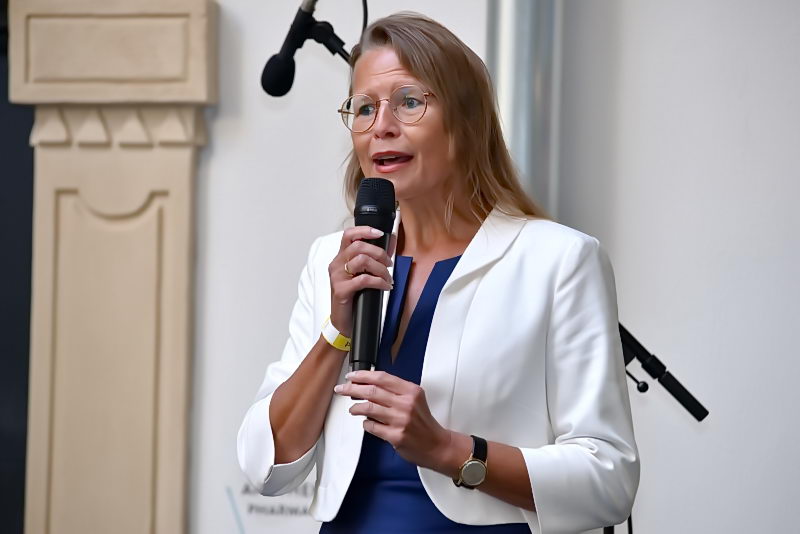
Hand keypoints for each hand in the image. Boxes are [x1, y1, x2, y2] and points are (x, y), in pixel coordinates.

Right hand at [328, 227, 395, 336]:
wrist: (344, 323)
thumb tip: (391, 240)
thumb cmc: (354, 298)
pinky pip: (363, 279)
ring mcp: (337, 277)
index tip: (380, 234)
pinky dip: (379, 282)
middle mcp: (336, 265)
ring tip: (387, 278)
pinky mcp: (341, 290)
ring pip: (362, 261)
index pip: (348, 235)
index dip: (365, 231)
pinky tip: (384, 287)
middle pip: (359, 246)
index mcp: (341, 258)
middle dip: (379, 253)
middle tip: (389, 264)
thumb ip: (375, 258)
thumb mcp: (364, 275)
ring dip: (380, 269)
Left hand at [334, 370, 453, 470]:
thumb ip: (395, 391)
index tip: (352, 376)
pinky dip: (366, 423)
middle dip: (352, 389)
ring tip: (353, 408)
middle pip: (372, 390)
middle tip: (342, 389)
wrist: (436, 445)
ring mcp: (400, 420)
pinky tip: (366, 422)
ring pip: (369, 408)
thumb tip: (369, 385)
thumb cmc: (423, 423)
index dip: (363, 375)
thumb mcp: (415, 399)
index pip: (382, 378)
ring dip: (356, 407)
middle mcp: (406, 404)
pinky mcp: (395, 436)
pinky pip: (372, 426)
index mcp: (411, 391)